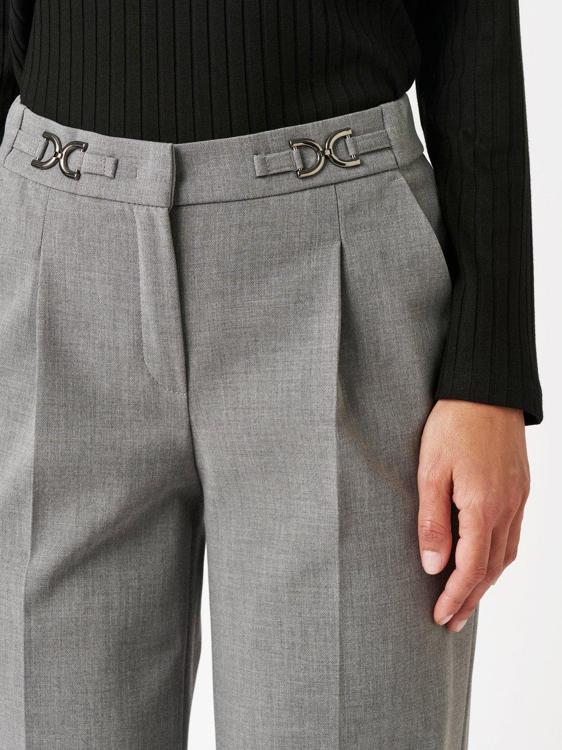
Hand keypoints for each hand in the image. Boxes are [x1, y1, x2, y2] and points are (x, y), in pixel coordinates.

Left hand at [417, 399, 529, 631]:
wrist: (487, 389)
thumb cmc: (453, 424)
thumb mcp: (430, 470)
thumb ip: (433, 521)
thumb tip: (433, 567)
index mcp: (483, 506)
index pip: (470, 568)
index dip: (455, 597)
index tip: (439, 616)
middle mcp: (507, 508)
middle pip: (491, 569)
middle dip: (470, 599)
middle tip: (452, 623)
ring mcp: (518, 498)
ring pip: (506, 555)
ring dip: (486, 582)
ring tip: (467, 600)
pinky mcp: (520, 488)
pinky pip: (513, 535)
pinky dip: (498, 558)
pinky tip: (486, 561)